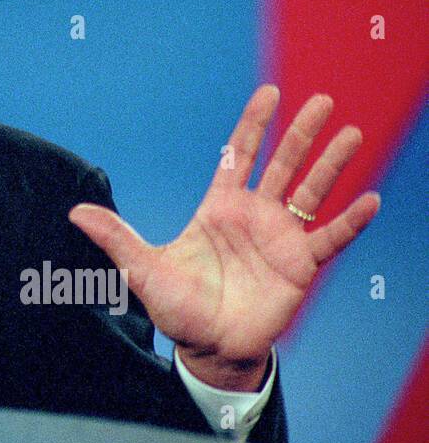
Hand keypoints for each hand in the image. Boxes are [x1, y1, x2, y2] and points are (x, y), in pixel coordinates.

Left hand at [68, 86, 379, 390]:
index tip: (269, 94)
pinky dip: (350, 221)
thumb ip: (115, 238)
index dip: (253, 125)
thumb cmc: (177, 307)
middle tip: (320, 99)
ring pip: (310, 191)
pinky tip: (369, 200)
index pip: (239, 155)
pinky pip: (330, 238)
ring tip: (351, 133)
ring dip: (331, 163)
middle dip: (299, 132)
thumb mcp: (142, 269)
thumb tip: (74, 212)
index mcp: (218, 208)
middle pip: (282, 163)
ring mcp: (280, 238)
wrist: (208, 348)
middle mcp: (253, 216)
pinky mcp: (300, 266)